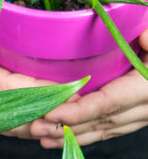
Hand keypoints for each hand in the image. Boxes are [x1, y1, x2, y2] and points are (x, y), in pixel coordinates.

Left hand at [29, 29, 147, 147]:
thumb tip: (144, 36)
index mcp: (146, 88)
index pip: (107, 103)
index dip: (78, 111)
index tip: (52, 113)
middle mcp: (143, 107)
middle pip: (99, 121)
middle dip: (66, 127)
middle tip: (35, 126)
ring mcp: (139, 114)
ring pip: (102, 129)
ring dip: (71, 134)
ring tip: (41, 136)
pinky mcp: (135, 114)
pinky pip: (108, 128)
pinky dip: (86, 133)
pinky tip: (64, 135)